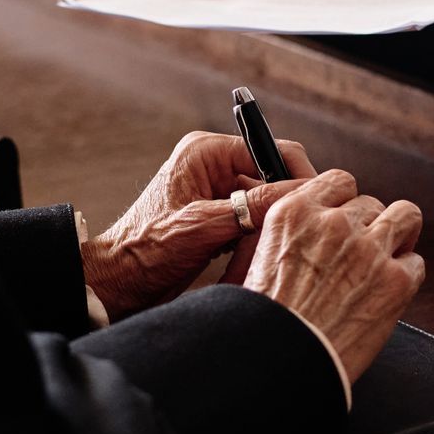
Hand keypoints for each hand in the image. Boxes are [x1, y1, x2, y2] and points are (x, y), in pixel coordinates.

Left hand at [80, 131, 317, 320]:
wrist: (117, 283)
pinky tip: (255, 258)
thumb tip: (301, 193)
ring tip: (273, 249)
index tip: (317, 206)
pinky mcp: (219, 218)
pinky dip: (260, 239)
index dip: (298, 176)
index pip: (273, 150)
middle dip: (285, 205)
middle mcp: (214, 166)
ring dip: (273, 226)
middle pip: (274, 177)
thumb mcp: (202, 227)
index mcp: (207, 152)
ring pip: (268, 203)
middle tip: (297, 234)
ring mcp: (218, 193)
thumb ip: (251, 208)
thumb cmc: (144, 251)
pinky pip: (255, 222)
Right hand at [242, 169, 425, 381]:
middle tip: (363, 253)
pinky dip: (406, 277)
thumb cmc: (266, 323)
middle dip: (369, 226)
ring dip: (401, 234)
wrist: (280, 362)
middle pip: (371, 203)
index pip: (338, 181)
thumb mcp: (256, 262)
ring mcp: (369, 248)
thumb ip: (289, 235)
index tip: (347, 215)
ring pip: (406, 216)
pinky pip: (416, 263)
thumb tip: (311, 231)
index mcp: (294, 213)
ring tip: (394, 254)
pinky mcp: (396, 280)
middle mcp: (333, 223)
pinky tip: (388, 294)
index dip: (346, 201)